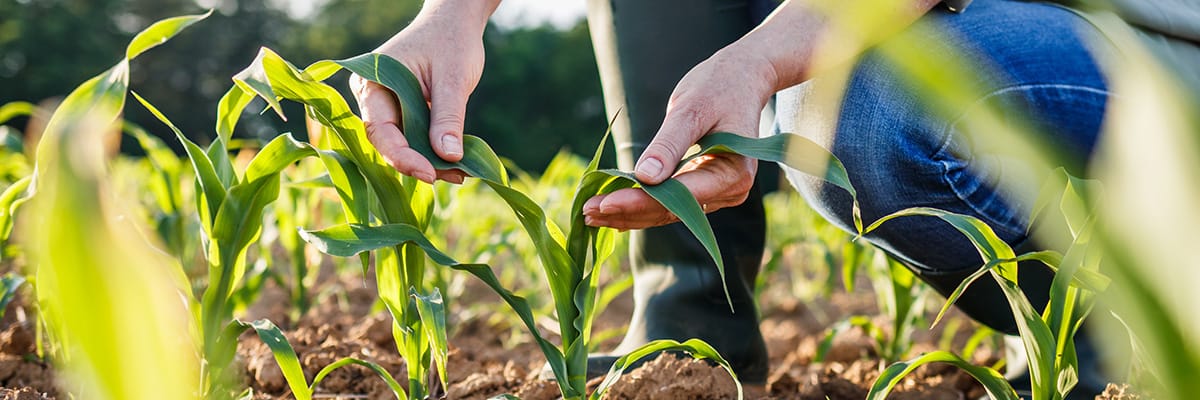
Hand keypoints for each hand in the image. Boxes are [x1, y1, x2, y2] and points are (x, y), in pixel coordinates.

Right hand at [350, 2, 496, 183]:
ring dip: (430, 161)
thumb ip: (448, 117)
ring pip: (403, 144)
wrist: (455, 23)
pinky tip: (456, 163)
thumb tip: (449, 157)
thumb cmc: (451, 41)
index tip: (430, 174)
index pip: (379, 129)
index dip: (402, 156)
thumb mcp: (453, 78)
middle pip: (389, 142)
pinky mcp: (404, 113)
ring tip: (461, 173)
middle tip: (454, 175)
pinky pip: (414, 138)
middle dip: (419, 163)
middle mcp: (373, 97)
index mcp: (372, 82)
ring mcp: (387, 106)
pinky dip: (434, 151)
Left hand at [581, 46, 777, 229]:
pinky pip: (669, 203)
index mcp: (733, 172)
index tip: (604, 203)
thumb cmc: (718, 86)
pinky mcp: (703, 189)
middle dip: (627, 212)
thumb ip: (669, 144)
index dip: (640, 201)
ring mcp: (717, 193)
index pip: (680, 196)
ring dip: (629, 214)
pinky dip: (640, 205)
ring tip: (589, 214)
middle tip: (586, 212)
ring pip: (667, 212)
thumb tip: (645, 177)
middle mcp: (730, 191)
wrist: (740, 79)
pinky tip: (610, 208)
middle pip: (671, 210)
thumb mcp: (692, 108)